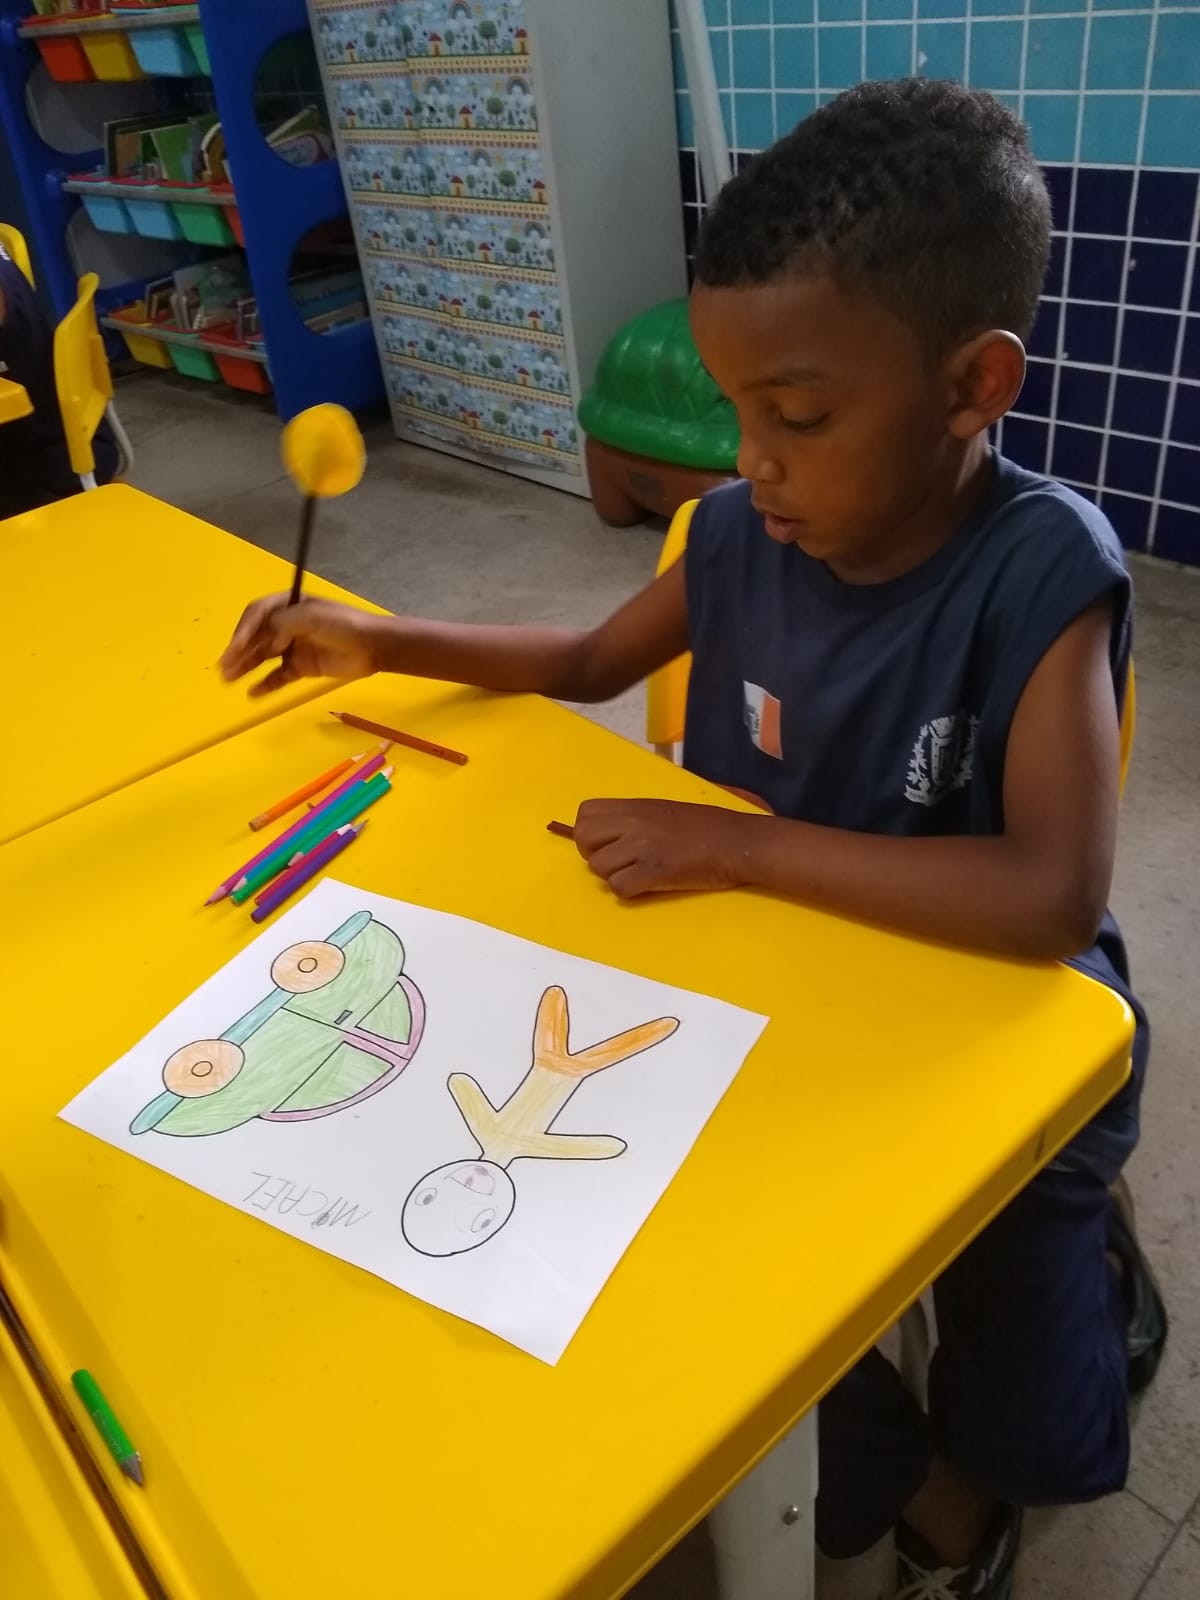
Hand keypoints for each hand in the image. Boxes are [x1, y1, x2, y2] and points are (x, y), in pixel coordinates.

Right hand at [220, 595, 384, 695]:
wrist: (374, 646)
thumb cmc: (343, 625)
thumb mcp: (311, 617)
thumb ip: (282, 624)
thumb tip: (262, 637)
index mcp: (288, 605)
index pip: (257, 615)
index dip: (243, 630)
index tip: (235, 648)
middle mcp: (287, 624)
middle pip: (256, 637)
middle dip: (239, 651)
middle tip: (224, 667)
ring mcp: (293, 646)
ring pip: (263, 657)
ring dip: (245, 667)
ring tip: (228, 679)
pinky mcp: (302, 667)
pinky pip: (278, 676)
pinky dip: (266, 684)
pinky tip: (252, 692)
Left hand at [572, 798, 751, 898]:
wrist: (737, 842)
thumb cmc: (707, 826)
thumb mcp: (664, 810)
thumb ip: (635, 819)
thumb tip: (610, 836)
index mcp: (636, 806)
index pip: (585, 813)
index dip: (590, 832)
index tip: (608, 843)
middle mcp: (633, 823)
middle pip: (583, 839)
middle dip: (594, 855)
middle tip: (619, 862)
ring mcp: (642, 847)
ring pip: (599, 867)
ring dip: (614, 875)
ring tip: (639, 873)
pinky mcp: (653, 872)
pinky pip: (619, 887)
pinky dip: (630, 891)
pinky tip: (648, 885)